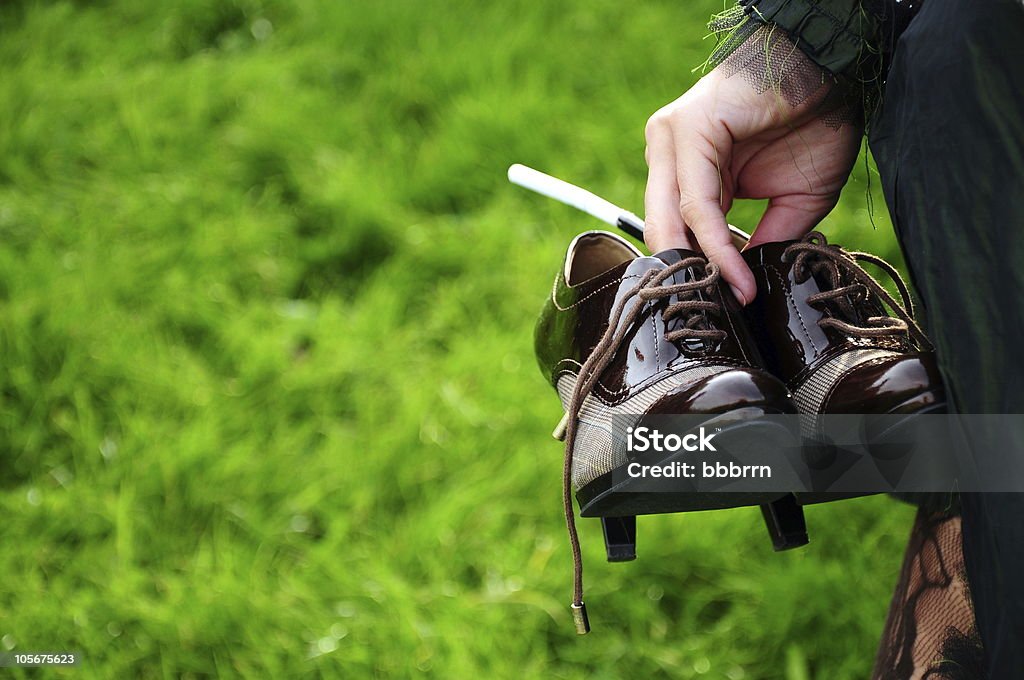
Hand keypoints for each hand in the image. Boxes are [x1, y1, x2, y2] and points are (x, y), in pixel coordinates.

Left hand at [643, 67, 861, 303]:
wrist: (836, 69)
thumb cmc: (815, 125)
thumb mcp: (790, 202)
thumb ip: (761, 240)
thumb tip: (742, 288)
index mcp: (684, 167)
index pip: (672, 229)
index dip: (694, 272)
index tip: (722, 308)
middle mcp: (669, 152)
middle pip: (660, 229)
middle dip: (685, 275)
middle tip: (712, 315)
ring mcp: (672, 139)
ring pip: (671, 220)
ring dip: (698, 268)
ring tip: (725, 300)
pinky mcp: (689, 131)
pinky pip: (697, 205)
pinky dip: (717, 245)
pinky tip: (738, 273)